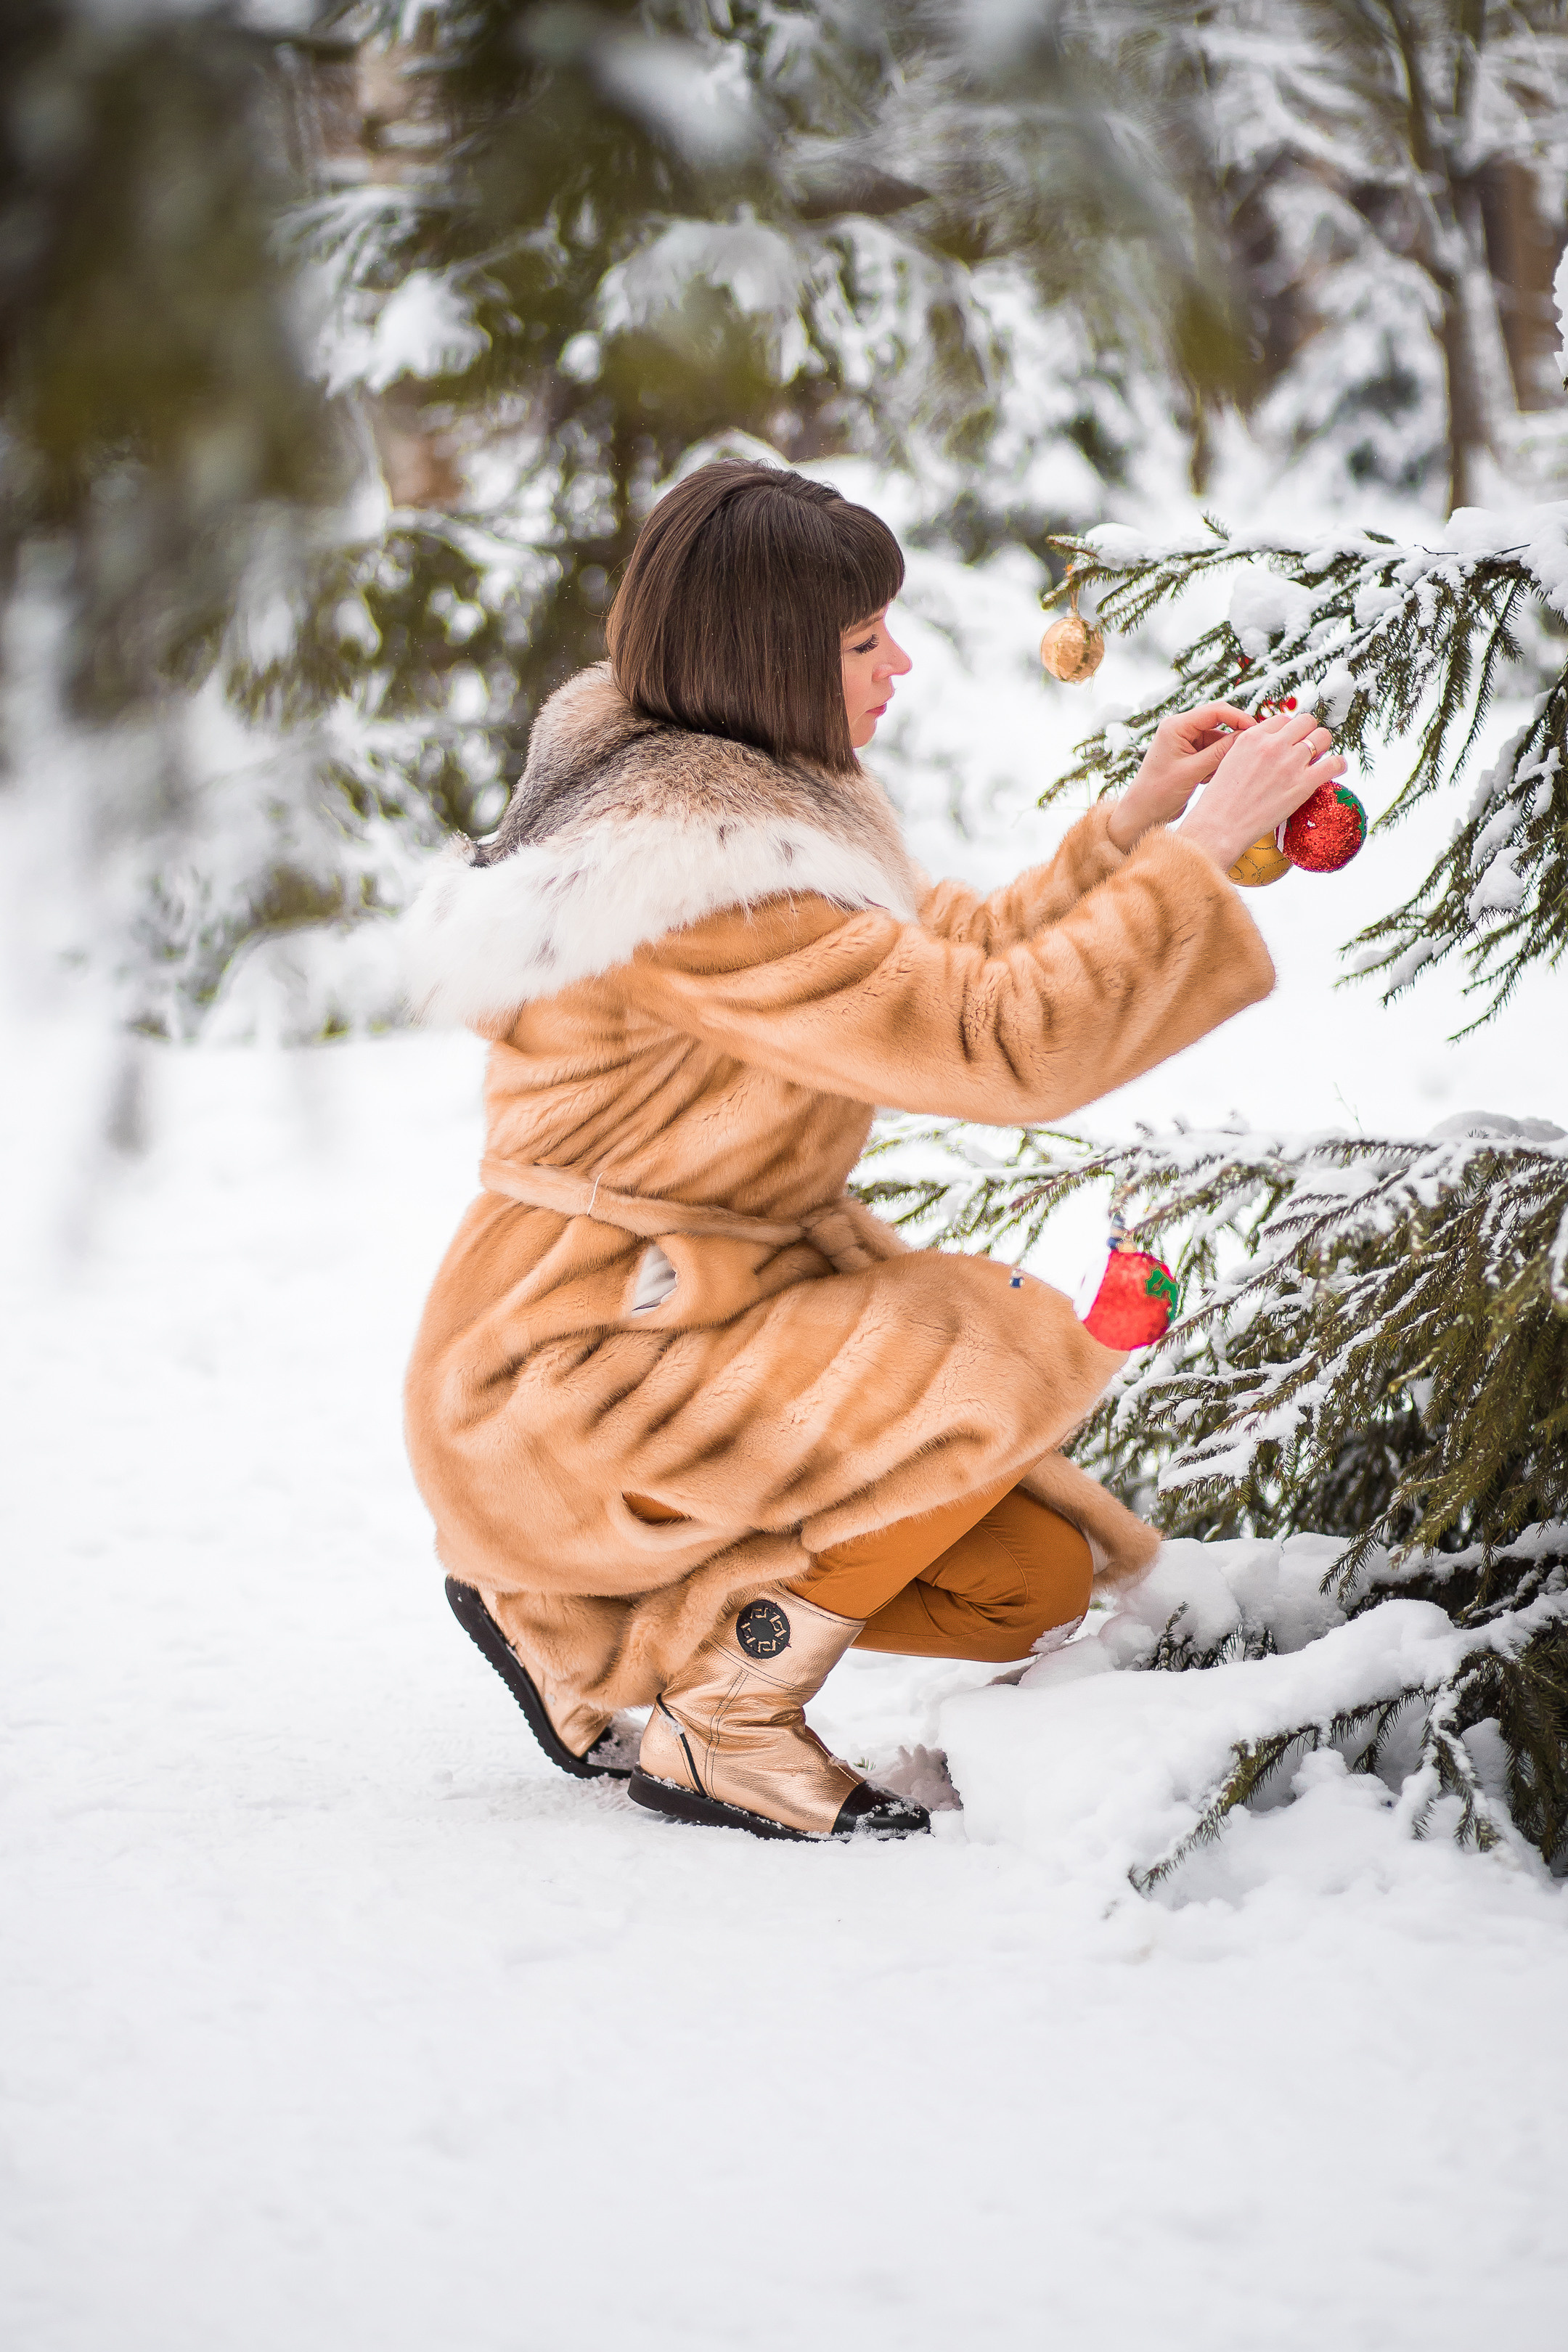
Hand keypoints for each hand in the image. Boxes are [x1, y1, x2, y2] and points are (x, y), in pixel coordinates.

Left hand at [1106, 704, 1255, 851]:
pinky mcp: (1190, 756)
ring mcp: (1185, 742)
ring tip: (1225, 772)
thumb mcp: (1192, 772)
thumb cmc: (1158, 793)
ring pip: (1217, 739)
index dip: (1238, 717)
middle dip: (1234, 736)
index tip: (1256, 729)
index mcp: (1176, 726)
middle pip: (1218, 722)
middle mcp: (1180, 729)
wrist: (1142, 814)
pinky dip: (1218, 763)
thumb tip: (1246, 737)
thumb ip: (1220, 752)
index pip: (1214, 711)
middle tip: (1251, 750)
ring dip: (1225, 754)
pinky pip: (1212, 752)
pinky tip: (1212, 779)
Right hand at [1177, 708, 1348, 871]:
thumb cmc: (1220, 802)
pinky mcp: (1303, 784)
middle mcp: (1272, 745)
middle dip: (1307, 734)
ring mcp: (1289, 763)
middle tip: (1305, 750)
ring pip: (1322, 737)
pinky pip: (1334, 763)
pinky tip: (1335, 769)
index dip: (1288, 731)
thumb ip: (1252, 749)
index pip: (1282, 719)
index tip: (1288, 743)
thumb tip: (1272, 747)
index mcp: (1252, 737)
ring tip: (1318, 759)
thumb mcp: (1229, 762)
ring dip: (1323, 746)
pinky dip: (1339, 764)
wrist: (1219, 828)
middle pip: (1305, 721)